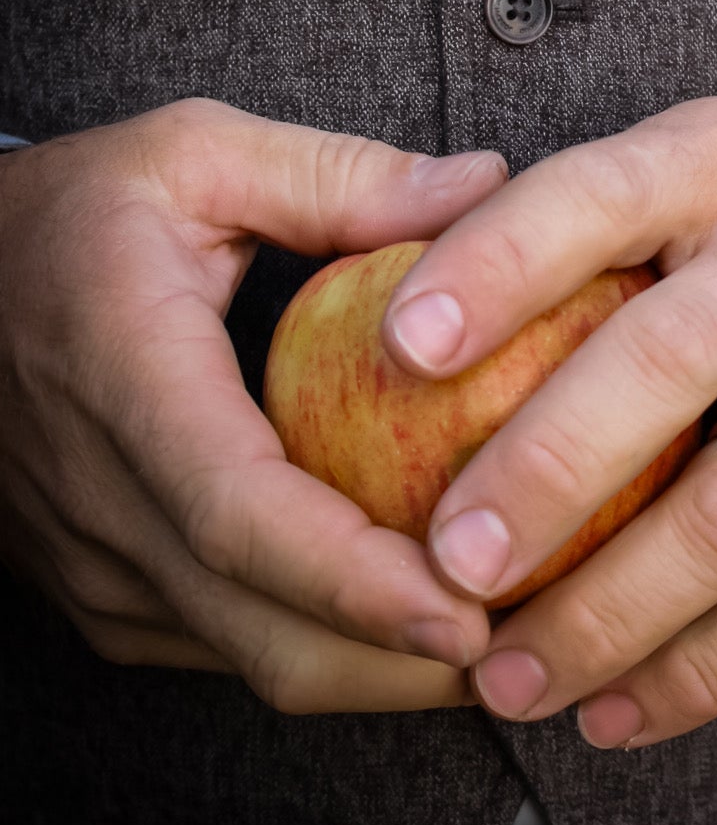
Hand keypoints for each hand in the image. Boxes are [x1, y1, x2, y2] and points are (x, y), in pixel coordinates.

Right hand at [0, 98, 505, 711]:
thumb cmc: (67, 216)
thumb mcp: (193, 154)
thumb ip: (338, 176)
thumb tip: (487, 188)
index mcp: (126, 379)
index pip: (240, 513)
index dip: (357, 580)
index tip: (468, 611)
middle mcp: (102, 501)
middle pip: (264, 632)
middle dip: (408, 664)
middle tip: (542, 640)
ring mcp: (97, 567)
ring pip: (252, 664)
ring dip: (382, 670)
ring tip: (512, 636)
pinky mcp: (109, 597)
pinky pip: (229, 649)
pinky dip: (332, 649)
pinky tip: (421, 614)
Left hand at [380, 98, 716, 747]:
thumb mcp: (710, 161)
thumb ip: (583, 220)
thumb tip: (387, 291)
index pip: (598, 197)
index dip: (497, 266)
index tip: (401, 345)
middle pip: (665, 366)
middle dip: (548, 473)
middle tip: (449, 562)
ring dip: (608, 615)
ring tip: (506, 679)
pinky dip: (700, 674)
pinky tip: (616, 710)